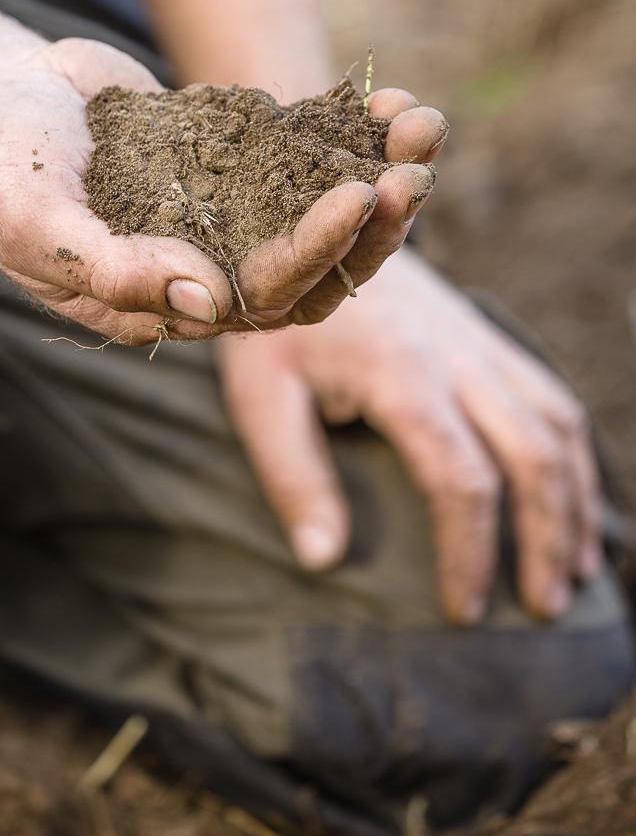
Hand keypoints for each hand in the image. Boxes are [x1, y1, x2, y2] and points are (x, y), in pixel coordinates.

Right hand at [0, 42, 445, 344]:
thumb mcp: (40, 226)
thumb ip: (114, 271)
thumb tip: (207, 305)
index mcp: (174, 303)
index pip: (266, 296)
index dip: (316, 252)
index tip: (357, 195)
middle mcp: (217, 264)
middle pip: (321, 265)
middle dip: (375, 223)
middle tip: (416, 171)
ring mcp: (234, 209)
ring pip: (328, 208)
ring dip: (382, 172)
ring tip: (425, 125)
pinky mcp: (242, 157)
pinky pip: (310, 152)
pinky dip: (350, 129)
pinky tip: (388, 98)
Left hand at [220, 248, 601, 621]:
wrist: (307, 225)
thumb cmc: (278, 318)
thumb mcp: (260, 394)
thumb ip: (292, 476)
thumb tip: (323, 560)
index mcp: (402, 375)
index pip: (461, 479)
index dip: (470, 552)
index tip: (462, 610)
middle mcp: (458, 357)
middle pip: (533, 456)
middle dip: (546, 539)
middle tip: (542, 609)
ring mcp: (481, 342)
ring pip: (558, 425)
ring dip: (573, 503)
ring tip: (574, 574)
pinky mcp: (487, 337)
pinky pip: (552, 398)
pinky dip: (573, 457)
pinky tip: (571, 505)